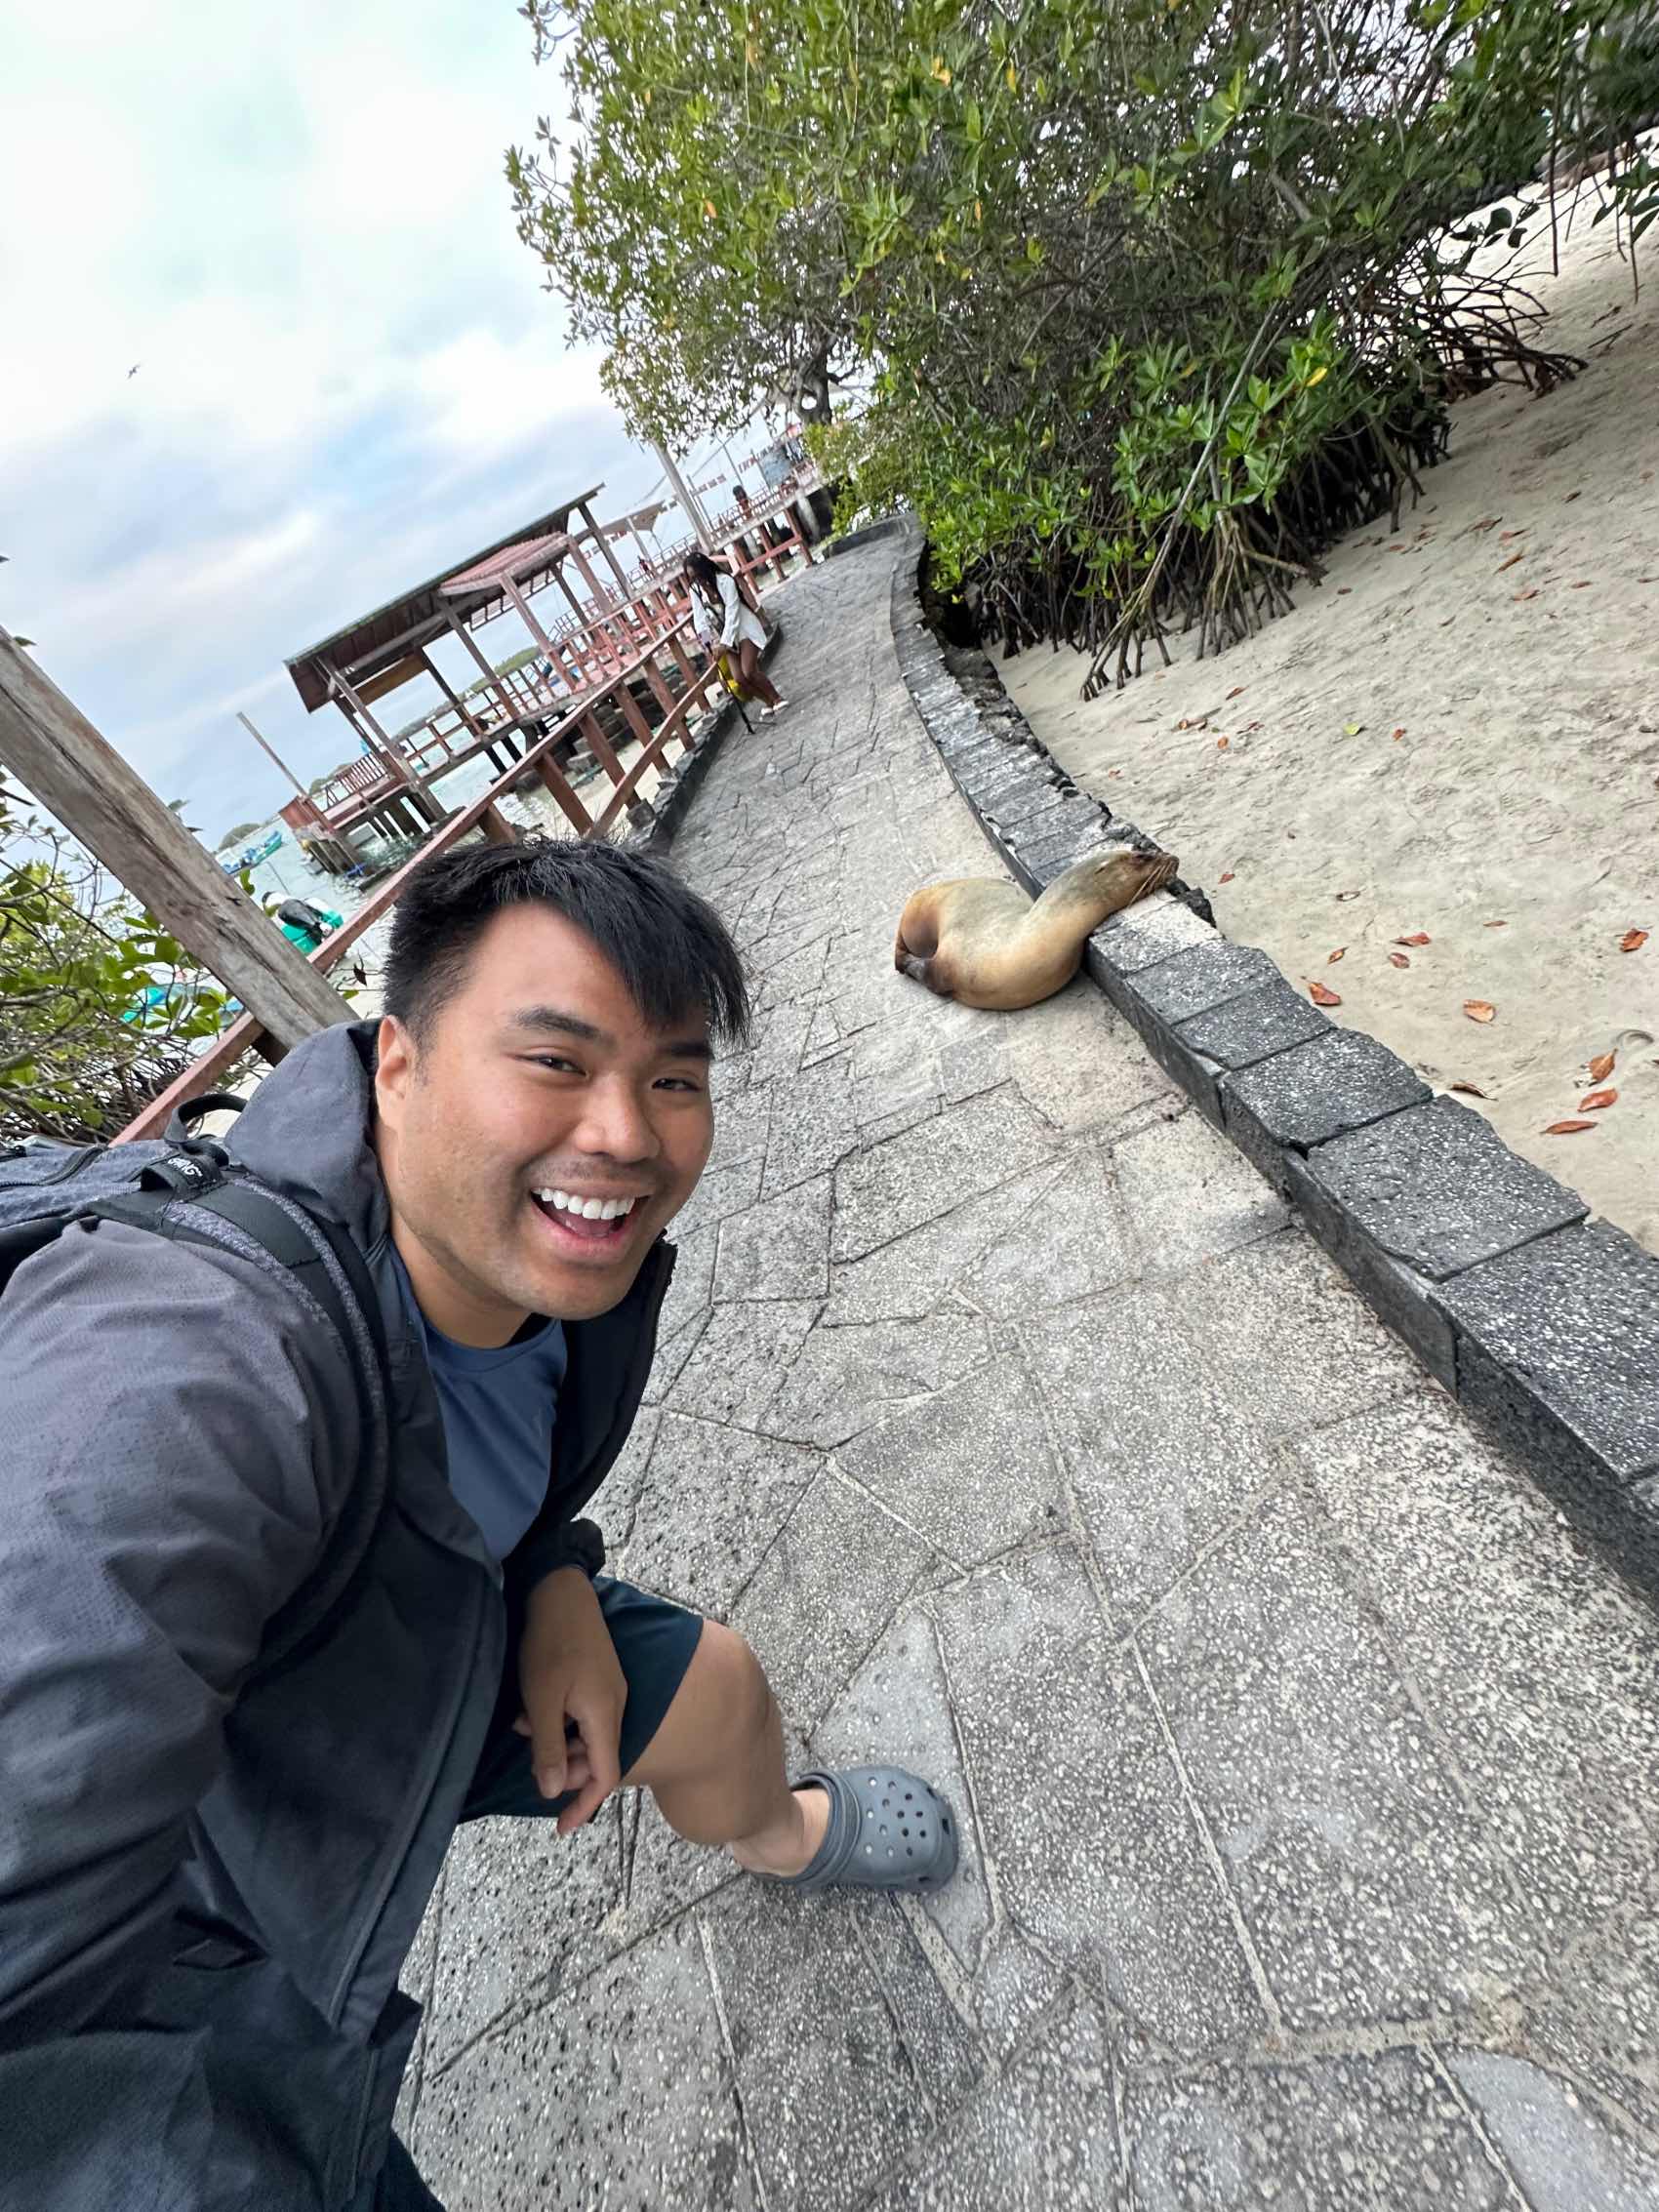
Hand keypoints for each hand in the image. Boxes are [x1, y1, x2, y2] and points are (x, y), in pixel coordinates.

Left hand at [512, 1569, 626, 1833]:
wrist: (561, 1591)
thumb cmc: (550, 1645)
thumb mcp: (541, 1701)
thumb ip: (549, 1747)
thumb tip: (554, 1793)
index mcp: (605, 1716)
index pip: (605, 1775)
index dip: (584, 1806)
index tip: (561, 1828)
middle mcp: (615, 1706)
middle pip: (596, 1756)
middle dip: (565, 1768)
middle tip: (531, 1765)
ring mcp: (609, 1690)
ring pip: (587, 1735)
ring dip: (557, 1741)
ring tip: (524, 1726)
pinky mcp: (599, 1677)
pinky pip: (584, 1715)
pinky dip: (560, 1721)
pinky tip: (533, 1708)